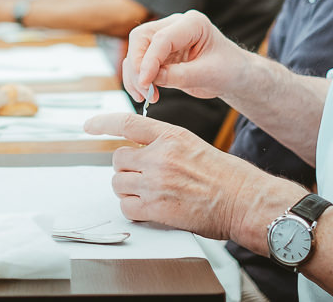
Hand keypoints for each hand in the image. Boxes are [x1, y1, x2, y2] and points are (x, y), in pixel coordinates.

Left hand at [82, 113, 258, 239]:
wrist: (243, 200)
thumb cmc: (225, 176)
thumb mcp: (192, 145)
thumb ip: (164, 145)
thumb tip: (140, 150)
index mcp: (170, 136)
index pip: (127, 123)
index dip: (104, 123)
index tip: (89, 125)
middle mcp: (159, 156)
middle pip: (118, 159)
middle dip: (126, 169)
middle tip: (142, 177)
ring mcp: (156, 182)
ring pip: (118, 183)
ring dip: (128, 189)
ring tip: (149, 193)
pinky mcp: (156, 208)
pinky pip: (126, 206)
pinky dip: (133, 209)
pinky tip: (149, 208)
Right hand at [124, 10, 244, 103]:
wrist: (234, 75)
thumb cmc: (228, 70)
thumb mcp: (209, 75)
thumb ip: (180, 76)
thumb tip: (150, 80)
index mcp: (193, 23)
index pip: (162, 38)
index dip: (150, 61)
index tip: (146, 83)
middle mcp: (175, 25)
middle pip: (141, 38)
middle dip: (137, 65)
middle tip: (144, 91)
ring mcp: (164, 37)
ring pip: (135, 50)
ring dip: (134, 75)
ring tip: (145, 97)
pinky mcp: (159, 53)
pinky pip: (138, 63)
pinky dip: (136, 79)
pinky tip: (144, 95)